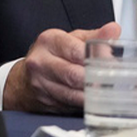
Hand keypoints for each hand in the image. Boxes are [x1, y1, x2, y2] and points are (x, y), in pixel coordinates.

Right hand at [2, 21, 120, 113]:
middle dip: (96, 79)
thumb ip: (94, 36)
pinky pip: (71, 106)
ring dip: (93, 95)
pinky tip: (94, 101)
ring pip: (74, 95)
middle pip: (74, 75)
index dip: (98, 58)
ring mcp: (41, 84)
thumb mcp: (70, 39)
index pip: (77, 51)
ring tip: (107, 91)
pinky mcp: (46, 102)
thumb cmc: (51, 56)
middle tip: (113, 80)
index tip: (113, 63)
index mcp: (49, 41)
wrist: (24, 78)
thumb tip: (113, 30)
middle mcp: (41, 62)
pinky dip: (85, 105)